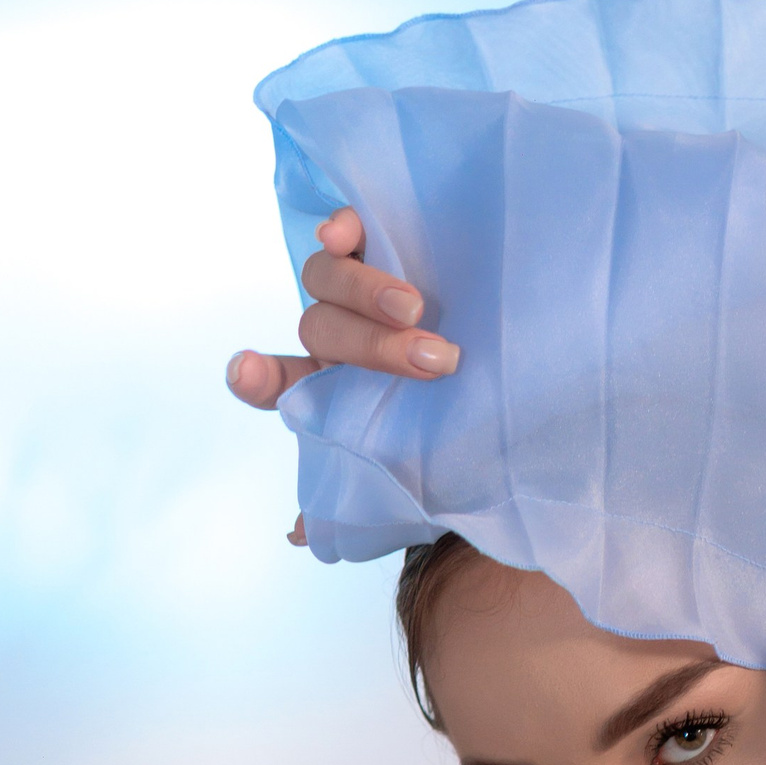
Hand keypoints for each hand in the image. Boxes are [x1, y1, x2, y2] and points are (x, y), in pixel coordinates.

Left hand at [228, 207, 458, 545]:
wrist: (519, 390)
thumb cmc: (463, 431)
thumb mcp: (419, 473)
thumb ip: (361, 496)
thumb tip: (303, 535)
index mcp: (339, 390)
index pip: (284, 384)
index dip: (261, 377)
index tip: (246, 371)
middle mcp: (341, 337)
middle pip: (321, 330)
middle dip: (369, 347)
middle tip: (432, 362)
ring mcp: (363, 289)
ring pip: (327, 281)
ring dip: (365, 294)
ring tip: (416, 310)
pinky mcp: (391, 245)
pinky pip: (349, 229)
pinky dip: (342, 230)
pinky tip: (348, 235)